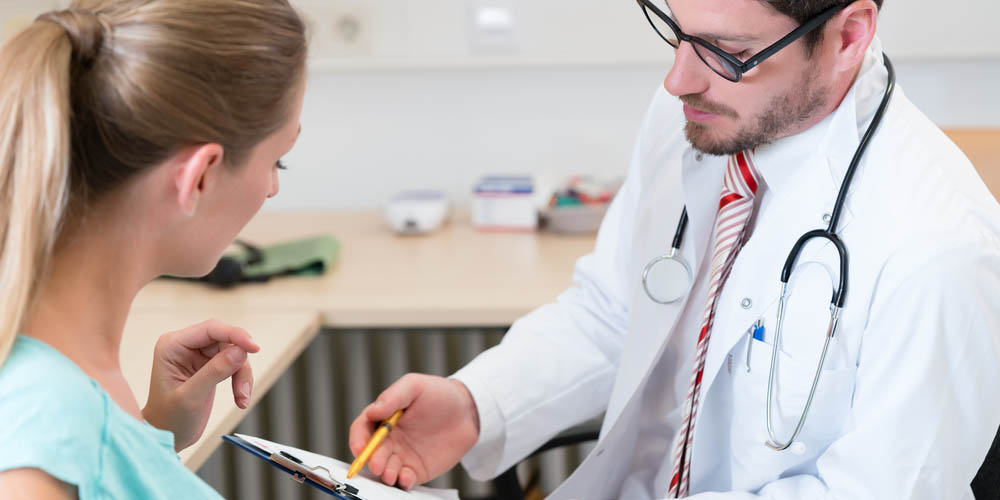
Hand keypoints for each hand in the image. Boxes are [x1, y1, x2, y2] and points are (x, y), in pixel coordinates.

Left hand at [142, 319, 259, 450]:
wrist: (167, 436)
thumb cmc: (169, 419)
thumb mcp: (190, 397)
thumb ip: (214, 372)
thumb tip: (240, 350)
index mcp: (172, 346)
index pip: (210, 329)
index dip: (235, 335)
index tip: (254, 348)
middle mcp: (185, 345)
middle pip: (226, 340)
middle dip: (239, 363)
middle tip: (243, 389)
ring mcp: (197, 355)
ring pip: (234, 352)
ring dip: (242, 375)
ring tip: (242, 398)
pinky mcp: (209, 365)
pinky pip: (234, 364)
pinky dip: (241, 380)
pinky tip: (240, 399)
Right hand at [349, 374, 479, 489]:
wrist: (468, 411)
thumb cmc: (439, 394)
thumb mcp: (415, 386)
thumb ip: (392, 396)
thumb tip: (372, 411)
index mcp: (384, 418)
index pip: (362, 429)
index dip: (357, 438)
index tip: (359, 447)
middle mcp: (389, 439)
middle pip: (371, 453)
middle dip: (371, 460)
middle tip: (377, 465)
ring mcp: (402, 455)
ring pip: (386, 469)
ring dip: (385, 474)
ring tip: (390, 475)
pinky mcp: (416, 469)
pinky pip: (404, 479)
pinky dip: (402, 482)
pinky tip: (406, 478)